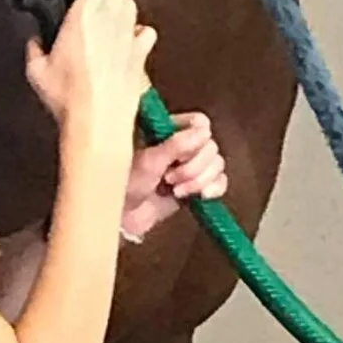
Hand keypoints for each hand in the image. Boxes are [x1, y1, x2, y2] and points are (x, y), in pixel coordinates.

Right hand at [24, 0, 153, 151]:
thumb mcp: (36, 72)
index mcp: (82, 16)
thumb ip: (35, 49)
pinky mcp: (141, 55)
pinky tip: (127, 43)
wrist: (97, 121)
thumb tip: (35, 42)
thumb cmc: (70, 98)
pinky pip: (147, 32)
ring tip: (109, 23)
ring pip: (132, 6)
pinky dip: (139, 34)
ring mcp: (128, 37)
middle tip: (94, 5)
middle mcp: (109, 21)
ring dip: (121, 10)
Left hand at [121, 110, 227, 243]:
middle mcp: (181, 145)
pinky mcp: (196, 186)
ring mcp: (189, 166)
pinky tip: (202, 197)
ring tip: (177, 192)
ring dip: (200, 180)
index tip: (180, 156)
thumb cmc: (125, 185)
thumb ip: (176, 145)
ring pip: (217, 164)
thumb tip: (204, 131)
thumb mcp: (149, 162)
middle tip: (170, 180)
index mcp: (167, 130)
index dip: (196, 140)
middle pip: (210, 146)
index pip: (199, 123)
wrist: (122, 219)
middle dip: (194, 167)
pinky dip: (214, 188)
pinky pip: (220, 181)